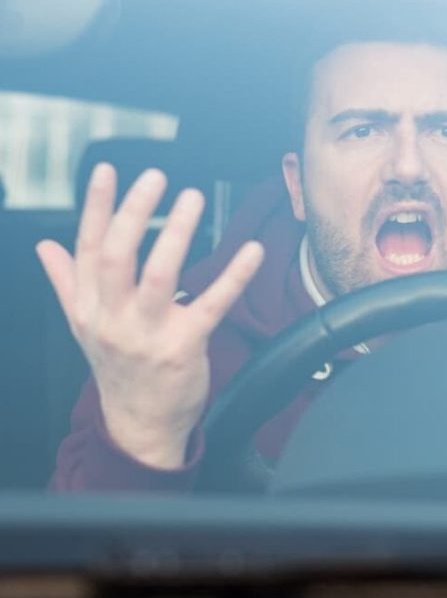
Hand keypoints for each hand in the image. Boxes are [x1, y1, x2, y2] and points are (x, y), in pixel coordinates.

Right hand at [36, 164, 263, 468]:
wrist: (139, 425)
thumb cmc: (117, 370)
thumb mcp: (83, 328)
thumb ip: (66, 284)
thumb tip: (45, 247)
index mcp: (89, 308)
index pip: (86, 249)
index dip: (95, 208)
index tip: (106, 172)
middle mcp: (113, 319)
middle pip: (116, 257)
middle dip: (133, 213)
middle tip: (154, 178)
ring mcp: (148, 334)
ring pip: (159, 275)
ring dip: (177, 234)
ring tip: (192, 199)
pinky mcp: (184, 347)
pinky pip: (211, 304)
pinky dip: (233, 276)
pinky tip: (250, 251)